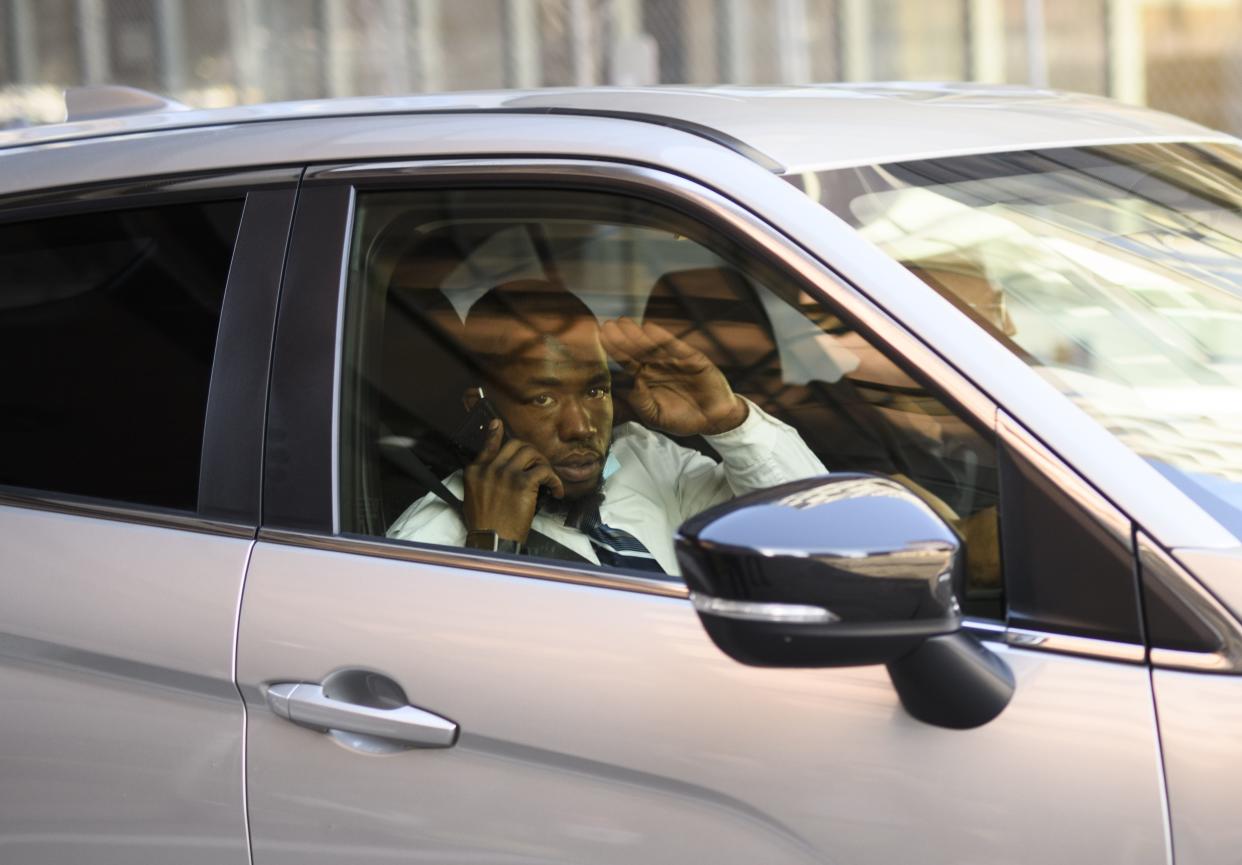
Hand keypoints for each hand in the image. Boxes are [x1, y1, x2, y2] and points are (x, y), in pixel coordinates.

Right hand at [463, 420, 563, 542]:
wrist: (492, 541)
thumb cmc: (485, 525)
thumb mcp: (473, 497)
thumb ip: (481, 480)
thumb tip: (494, 470)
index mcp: (475, 471)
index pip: (488, 445)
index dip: (496, 433)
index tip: (499, 424)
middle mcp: (489, 468)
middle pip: (516, 445)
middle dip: (531, 453)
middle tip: (539, 466)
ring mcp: (506, 474)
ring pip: (532, 453)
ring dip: (543, 464)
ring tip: (547, 479)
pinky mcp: (523, 483)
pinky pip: (545, 471)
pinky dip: (555, 481)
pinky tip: (556, 492)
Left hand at [600, 317, 746, 435]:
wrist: (714, 420)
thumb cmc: (682, 419)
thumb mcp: (656, 417)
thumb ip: (641, 404)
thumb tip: (628, 387)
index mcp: (644, 378)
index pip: (625, 362)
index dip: (613, 351)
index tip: (599, 341)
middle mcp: (656, 365)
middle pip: (635, 349)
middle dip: (621, 338)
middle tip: (607, 326)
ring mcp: (673, 360)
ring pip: (652, 345)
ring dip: (638, 334)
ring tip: (624, 323)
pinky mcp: (691, 358)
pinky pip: (675, 346)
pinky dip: (663, 338)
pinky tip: (650, 329)